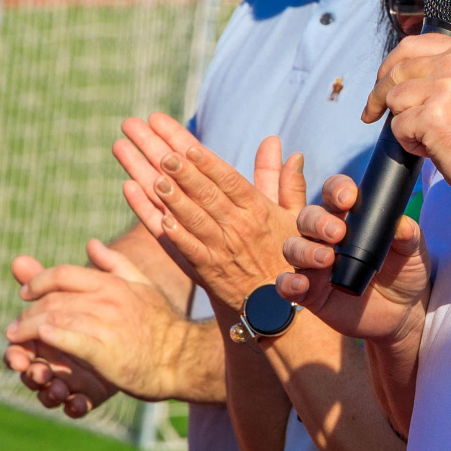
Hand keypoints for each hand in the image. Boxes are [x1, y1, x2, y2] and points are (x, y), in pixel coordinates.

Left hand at [2, 237, 188, 413]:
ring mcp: (106, 325)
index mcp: (112, 283)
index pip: (63, 273)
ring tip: (16, 339)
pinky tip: (39, 338)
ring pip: (55, 318)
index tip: (24, 292)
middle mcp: (107, 300)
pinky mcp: (105, 352)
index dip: (38, 281)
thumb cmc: (161, 324)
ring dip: (29, 328)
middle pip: (53, 299)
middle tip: (14, 325)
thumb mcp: (142, 286)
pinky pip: (71, 339)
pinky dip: (51, 336)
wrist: (183, 358)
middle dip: (27, 311)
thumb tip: (91, 243)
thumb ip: (115, 264)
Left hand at [112, 117, 307, 314]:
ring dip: (173, 198)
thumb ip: (287, 182)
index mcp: (259, 210)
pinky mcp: (208, 271)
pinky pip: (188, 249)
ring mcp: (222, 249)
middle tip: (162, 152)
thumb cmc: (287, 253)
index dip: (209, 163)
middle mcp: (240, 227)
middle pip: (206, 194)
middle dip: (183, 171)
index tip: (189, 145)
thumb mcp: (295, 216)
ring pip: (194, 219)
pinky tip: (158, 217)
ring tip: (154, 177)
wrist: (281, 305)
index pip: (230, 180)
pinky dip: (173, 234)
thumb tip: (287, 150)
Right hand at [276, 172, 431, 358]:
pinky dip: (288, 282)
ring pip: (293, 247)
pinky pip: (287, 284)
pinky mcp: (309, 292)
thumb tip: (402, 224)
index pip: (334, 194)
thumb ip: (408, 235)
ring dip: (304, 250)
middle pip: (308, 217)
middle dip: (318, 221)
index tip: (348, 197)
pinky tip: (301, 284)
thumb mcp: (413, 252)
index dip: (336, 190)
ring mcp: (314, 264)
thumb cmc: (404, 272)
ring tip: (327, 259)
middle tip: (338, 232)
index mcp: (350, 218)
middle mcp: (325, 237)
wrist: (402, 312)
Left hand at [363, 34, 450, 225]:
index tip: (381, 84)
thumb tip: (398, 77)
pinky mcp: (434, 117)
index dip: (389, 66)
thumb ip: (445, 72)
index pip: (410, 45)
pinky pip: (398, 127)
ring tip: (428, 138)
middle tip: (373, 115)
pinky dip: (409, 144)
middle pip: (395, 70)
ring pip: (393, 99)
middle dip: (379, 95)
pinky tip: (433, 149)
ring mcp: (446, 87)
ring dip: (402, 123)